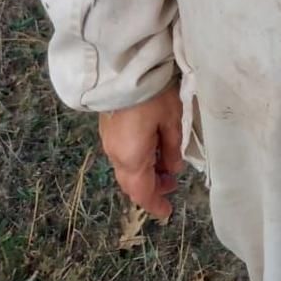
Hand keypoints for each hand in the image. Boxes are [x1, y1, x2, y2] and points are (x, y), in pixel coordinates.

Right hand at [98, 83, 183, 219]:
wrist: (124, 68)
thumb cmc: (153, 96)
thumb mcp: (172, 121)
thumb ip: (173, 148)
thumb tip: (172, 169)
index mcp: (132, 158)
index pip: (142, 192)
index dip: (155, 204)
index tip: (167, 212)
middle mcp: (116, 155)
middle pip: (132, 182)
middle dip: (152, 187)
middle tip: (171, 184)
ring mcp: (108, 141)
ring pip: (127, 168)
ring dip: (145, 172)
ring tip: (165, 164)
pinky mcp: (107, 128)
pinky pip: (122, 154)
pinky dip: (137, 159)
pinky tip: (151, 148)